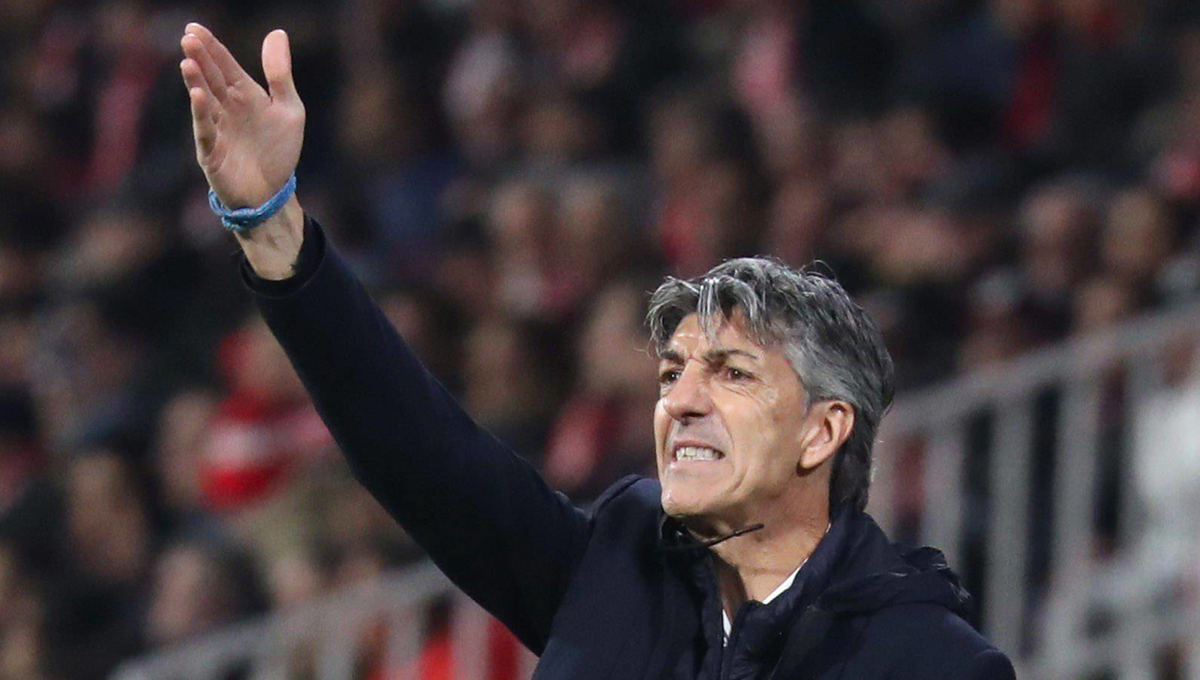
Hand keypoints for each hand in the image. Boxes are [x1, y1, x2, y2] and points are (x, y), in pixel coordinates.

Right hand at [180, 23, 303, 207]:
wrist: (272, 192)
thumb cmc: (279, 151)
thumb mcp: (290, 110)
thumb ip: (280, 75)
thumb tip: (277, 32)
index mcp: (244, 95)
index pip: (225, 65)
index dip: (212, 47)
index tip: (194, 28)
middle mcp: (226, 108)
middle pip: (211, 78)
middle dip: (200, 58)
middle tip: (189, 38)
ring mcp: (216, 129)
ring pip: (203, 101)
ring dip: (195, 82)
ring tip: (188, 62)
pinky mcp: (210, 152)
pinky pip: (205, 130)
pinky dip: (201, 114)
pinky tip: (198, 96)